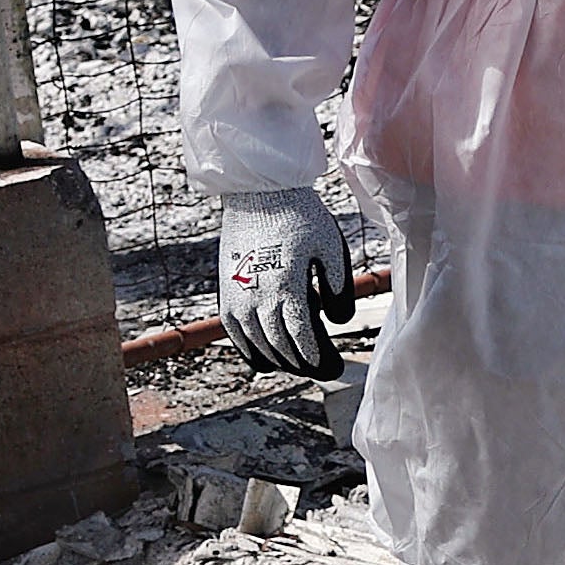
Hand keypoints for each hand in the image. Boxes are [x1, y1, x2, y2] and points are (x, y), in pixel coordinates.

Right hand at [215, 183, 358, 378]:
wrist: (258, 194)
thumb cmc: (300, 218)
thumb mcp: (330, 247)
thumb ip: (338, 287)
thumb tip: (338, 321)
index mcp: (286, 286)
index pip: (300, 337)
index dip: (316, 358)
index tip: (332, 368)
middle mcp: (256, 296)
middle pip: (280, 346)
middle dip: (303, 363)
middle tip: (325, 371)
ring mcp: (237, 296)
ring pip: (257, 344)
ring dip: (280, 360)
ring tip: (302, 365)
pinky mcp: (226, 292)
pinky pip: (235, 333)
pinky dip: (251, 351)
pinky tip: (267, 361)